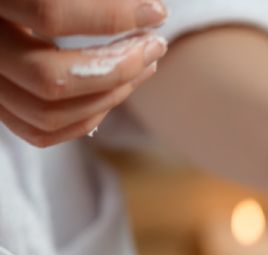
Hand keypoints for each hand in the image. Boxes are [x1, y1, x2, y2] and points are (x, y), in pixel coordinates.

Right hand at [0, 0, 167, 146]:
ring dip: (111, 96)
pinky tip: (118, 90)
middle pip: (51, 77)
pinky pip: (42, 132)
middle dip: (118, 68)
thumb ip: (82, 0)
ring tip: (146, 65)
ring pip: (48, 113)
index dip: (110, 16)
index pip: (49, 12)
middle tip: (155, 45)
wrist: (12, 8)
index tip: (155, 13)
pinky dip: (88, 118)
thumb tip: (146, 10)